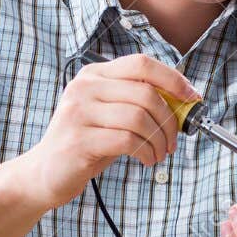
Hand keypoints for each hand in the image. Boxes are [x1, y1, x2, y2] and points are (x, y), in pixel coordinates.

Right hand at [25, 53, 201, 208]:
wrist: (45, 173)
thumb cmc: (86, 142)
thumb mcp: (110, 114)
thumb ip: (138, 102)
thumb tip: (183, 101)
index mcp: (94, 74)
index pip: (142, 64)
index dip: (172, 79)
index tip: (191, 97)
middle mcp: (84, 88)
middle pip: (146, 92)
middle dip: (170, 119)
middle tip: (174, 140)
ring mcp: (78, 113)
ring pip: (139, 118)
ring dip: (159, 140)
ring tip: (159, 153)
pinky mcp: (79, 140)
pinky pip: (128, 141)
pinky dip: (146, 152)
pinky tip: (146, 160)